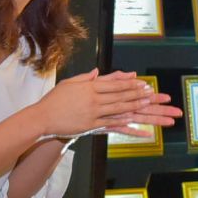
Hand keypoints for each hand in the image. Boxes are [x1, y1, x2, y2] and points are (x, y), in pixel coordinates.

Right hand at [36, 71, 180, 139]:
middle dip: (139, 94)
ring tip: (149, 105)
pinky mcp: (90, 125)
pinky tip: (135, 124)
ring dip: (135, 106)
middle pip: (120, 95)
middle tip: (155, 94)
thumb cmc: (55, 100)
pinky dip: (124, 124)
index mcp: (89, 87)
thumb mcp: (70, 83)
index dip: (130, 84)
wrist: (43, 117)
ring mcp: (93, 112)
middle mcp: (93, 98)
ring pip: (119, 108)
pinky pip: (110, 124)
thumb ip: (86, 78)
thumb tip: (97, 72)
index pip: (114, 84)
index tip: (143, 84)